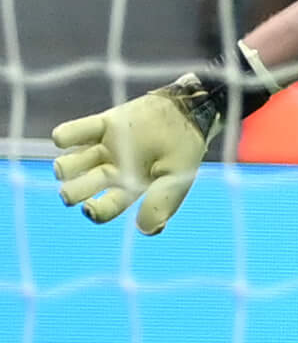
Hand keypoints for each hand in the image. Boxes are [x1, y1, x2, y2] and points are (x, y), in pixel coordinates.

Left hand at [51, 76, 218, 234]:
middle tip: (69, 192)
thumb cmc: (184, 150)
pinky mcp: (102, 125)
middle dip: (72, 192)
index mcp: (130, 189)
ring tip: (65, 167)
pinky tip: (63, 140)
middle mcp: (113, 171)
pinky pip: (75, 132)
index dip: (95, 211)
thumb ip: (162, 203)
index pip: (104, 207)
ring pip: (72, 163)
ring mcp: (106, 148)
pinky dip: (64, 135)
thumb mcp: (178, 180)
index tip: (91, 207)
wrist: (190, 113)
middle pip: (80, 188)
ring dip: (65, 167)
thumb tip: (144, 229)